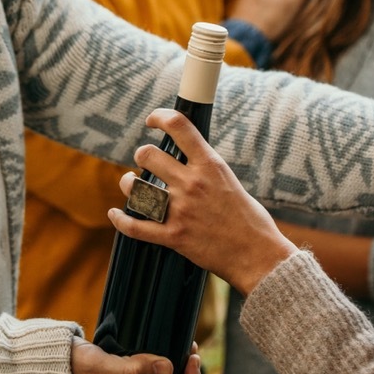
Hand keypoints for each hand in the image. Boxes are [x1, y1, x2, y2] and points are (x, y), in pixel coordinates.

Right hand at [71, 338, 201, 373]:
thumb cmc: (62, 367)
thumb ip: (130, 370)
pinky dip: (161, 363)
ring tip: (181, 342)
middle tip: (190, 346)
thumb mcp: (95, 366)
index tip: (192, 358)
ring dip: (176, 368)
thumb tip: (168, 368)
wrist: (35, 364)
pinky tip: (162, 344)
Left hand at [108, 109, 299, 295]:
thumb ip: (206, 170)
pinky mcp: (173, 236)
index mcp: (210, 166)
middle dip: (143, 154)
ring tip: (131, 183)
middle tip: (145, 160)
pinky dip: (121, 220)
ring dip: (129, 183)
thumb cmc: (251, 220)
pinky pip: (136, 226)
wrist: (258, 255)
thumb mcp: (229, 182)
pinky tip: (115, 214)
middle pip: (148, 155)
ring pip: (137, 187)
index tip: (152, 121)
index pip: (179, 126)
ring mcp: (180, 210)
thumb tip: (187, 160)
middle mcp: (192, 183)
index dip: (160, 117)